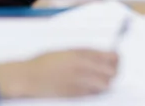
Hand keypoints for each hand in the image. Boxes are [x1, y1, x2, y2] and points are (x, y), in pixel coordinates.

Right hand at [0, 49, 118, 98]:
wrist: (27, 76)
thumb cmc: (45, 62)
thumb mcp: (67, 51)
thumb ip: (84, 53)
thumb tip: (102, 56)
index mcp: (80, 53)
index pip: (110, 56)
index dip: (116, 59)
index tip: (116, 60)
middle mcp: (82, 65)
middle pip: (111, 71)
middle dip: (113, 72)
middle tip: (110, 73)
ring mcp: (77, 80)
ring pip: (104, 84)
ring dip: (105, 83)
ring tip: (100, 81)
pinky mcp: (73, 93)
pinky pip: (92, 93)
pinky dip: (95, 90)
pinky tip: (90, 88)